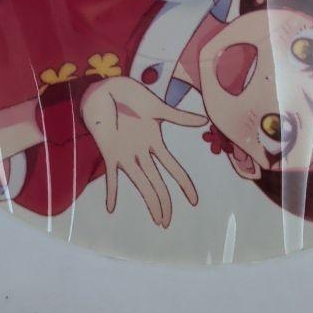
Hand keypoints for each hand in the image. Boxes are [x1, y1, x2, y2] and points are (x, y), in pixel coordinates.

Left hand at [81, 77, 207, 227]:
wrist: (108, 90)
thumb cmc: (133, 96)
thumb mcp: (157, 107)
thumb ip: (179, 117)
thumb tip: (205, 119)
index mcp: (155, 142)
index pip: (173, 168)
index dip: (183, 184)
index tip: (194, 201)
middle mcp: (142, 152)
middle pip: (156, 182)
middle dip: (163, 202)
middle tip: (166, 223)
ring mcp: (126, 154)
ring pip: (140, 183)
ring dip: (147, 201)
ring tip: (155, 220)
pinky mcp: (109, 153)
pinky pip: (111, 177)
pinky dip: (111, 192)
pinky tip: (110, 208)